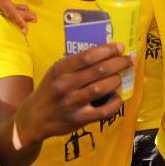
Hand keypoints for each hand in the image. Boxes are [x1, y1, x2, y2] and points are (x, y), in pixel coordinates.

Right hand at [0, 0, 41, 32]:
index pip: (11, 12)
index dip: (19, 21)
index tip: (26, 31)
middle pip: (7, 13)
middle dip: (21, 17)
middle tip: (34, 18)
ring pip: (3, 11)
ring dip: (15, 12)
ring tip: (29, 12)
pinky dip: (8, 8)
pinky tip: (20, 8)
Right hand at [15, 43, 130, 146]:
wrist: (34, 118)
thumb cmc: (50, 90)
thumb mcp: (56, 72)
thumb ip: (76, 63)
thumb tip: (106, 52)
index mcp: (60, 69)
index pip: (87, 56)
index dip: (107, 50)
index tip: (121, 46)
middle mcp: (65, 85)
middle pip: (99, 70)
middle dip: (119, 63)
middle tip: (130, 59)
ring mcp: (73, 103)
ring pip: (102, 88)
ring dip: (116, 80)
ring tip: (120, 77)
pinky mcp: (79, 119)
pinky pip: (104, 111)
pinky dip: (115, 103)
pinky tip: (118, 98)